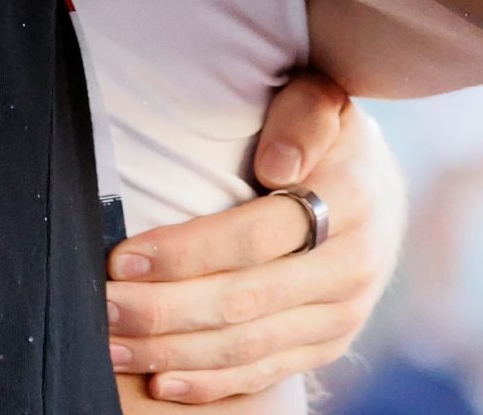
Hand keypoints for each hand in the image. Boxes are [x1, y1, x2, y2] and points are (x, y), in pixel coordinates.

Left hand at [105, 71, 405, 403]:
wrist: (380, 186)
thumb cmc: (324, 131)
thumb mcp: (321, 100)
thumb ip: (303, 117)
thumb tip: (277, 164)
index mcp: (350, 199)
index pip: (254, 236)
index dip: (185, 253)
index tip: (122, 259)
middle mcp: (352, 265)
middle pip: (244, 301)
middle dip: (164, 311)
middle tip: (102, 308)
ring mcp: (344, 314)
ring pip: (249, 346)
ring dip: (174, 352)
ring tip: (113, 347)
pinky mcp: (330, 344)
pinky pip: (266, 371)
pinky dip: (210, 382)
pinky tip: (161, 381)